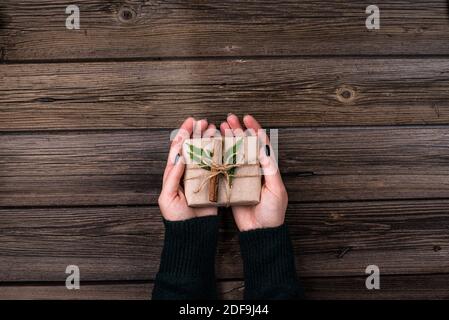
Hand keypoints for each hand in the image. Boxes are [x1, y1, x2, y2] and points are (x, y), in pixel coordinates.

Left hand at [158, 117, 217, 220]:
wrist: (192, 232)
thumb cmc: (176, 217)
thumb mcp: (168, 197)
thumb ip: (172, 177)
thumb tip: (179, 158)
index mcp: (174, 174)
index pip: (177, 150)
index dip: (183, 134)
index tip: (190, 122)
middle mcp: (187, 173)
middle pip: (192, 148)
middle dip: (197, 133)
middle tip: (205, 122)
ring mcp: (200, 177)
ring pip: (204, 154)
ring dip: (209, 140)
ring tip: (214, 129)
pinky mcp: (212, 184)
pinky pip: (216, 166)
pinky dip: (220, 155)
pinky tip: (224, 145)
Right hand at [220, 114, 287, 230]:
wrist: (260, 231)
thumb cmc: (273, 212)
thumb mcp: (276, 190)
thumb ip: (270, 169)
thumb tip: (263, 148)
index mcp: (266, 168)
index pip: (261, 144)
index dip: (254, 129)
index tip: (247, 118)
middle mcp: (253, 169)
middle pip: (245, 145)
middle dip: (238, 130)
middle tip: (229, 118)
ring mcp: (241, 176)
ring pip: (233, 153)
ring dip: (227, 139)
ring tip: (220, 127)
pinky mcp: (231, 185)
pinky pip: (224, 167)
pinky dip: (218, 156)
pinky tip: (212, 147)